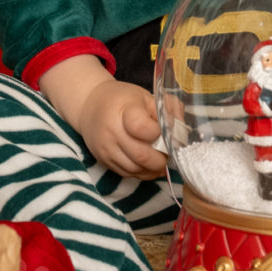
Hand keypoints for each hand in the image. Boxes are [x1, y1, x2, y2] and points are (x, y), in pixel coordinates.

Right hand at [40, 56, 165, 177]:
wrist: (90, 106)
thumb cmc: (122, 100)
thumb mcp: (145, 96)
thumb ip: (167, 108)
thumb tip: (181, 129)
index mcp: (124, 110)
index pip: (142, 128)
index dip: (157, 133)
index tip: (162, 130)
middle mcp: (112, 132)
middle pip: (141, 155)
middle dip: (160, 158)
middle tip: (168, 153)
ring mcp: (106, 149)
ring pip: (135, 169)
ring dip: (152, 168)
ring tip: (159, 158)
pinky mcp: (104, 161)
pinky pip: (127, 174)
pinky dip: (142, 172)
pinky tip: (148, 164)